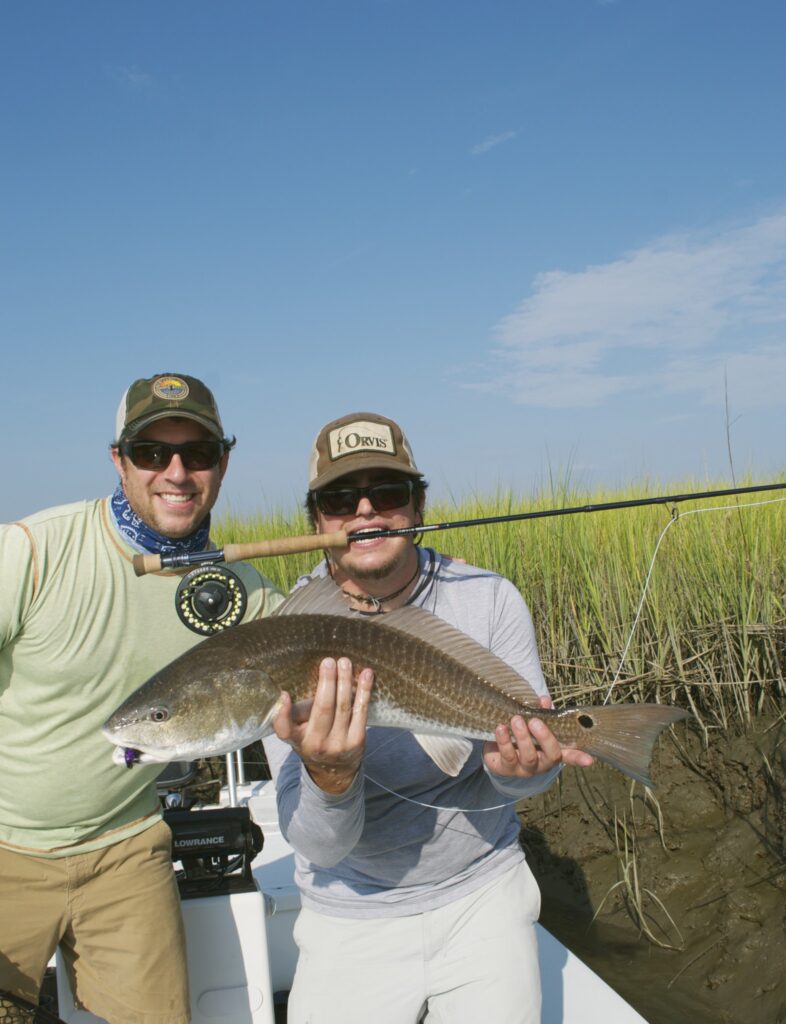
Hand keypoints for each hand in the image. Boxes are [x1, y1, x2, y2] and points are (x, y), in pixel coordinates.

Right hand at [273, 657, 373, 794]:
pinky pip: (361, 712)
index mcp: (297, 739)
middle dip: (327, 682)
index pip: (285, 730)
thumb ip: (292, 715)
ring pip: (343, 707)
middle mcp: (317, 743)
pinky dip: (364, 691)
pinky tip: (366, 675)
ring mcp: (339, 743)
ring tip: (345, 663)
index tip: (284, 694)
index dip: (283, 714)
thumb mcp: (296, 734)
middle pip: (323, 709)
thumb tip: (285, 693)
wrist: (334, 772)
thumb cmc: (313, 742)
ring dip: (345, 682)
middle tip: (329, 661)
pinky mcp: (357, 741)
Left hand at [482, 696, 593, 777]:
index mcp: (551, 751)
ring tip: (516, 720)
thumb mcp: (530, 723)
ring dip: (523, 737)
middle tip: (535, 721)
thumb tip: (544, 700)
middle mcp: (542, 763)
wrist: (493, 749)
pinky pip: (508, 756)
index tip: (590, 761)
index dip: (579, 758)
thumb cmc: (518, 734)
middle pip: (551, 755)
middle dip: (545, 737)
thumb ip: (539, 712)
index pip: (569, 755)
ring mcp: (525, 769)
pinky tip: (501, 728)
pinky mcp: (506, 769)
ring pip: (529, 757)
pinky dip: (504, 741)